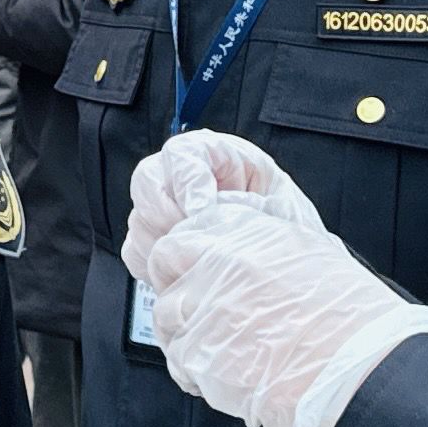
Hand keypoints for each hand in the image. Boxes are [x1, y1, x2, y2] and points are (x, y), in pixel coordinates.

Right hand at [121, 129, 317, 286]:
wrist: (290, 264)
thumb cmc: (287, 225)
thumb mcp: (282, 207)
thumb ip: (248, 205)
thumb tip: (209, 211)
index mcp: (217, 155)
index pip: (182, 154)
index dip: (188, 184)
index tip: (201, 213)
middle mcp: (183, 176)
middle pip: (147, 182)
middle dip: (167, 216)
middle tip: (192, 240)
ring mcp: (165, 208)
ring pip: (140, 220)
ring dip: (164, 245)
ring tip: (198, 260)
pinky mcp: (157, 240)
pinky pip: (137, 251)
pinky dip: (157, 266)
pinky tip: (187, 272)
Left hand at [150, 189, 427, 426]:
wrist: (361, 369)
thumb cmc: (349, 318)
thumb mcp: (307, 252)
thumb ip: (257, 245)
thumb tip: (231, 251)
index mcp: (245, 231)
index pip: (186, 231)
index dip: (190, 255)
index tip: (199, 272)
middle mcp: (218, 261)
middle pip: (165, 263)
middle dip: (176, 284)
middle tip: (202, 308)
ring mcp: (204, 306)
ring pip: (167, 314)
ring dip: (187, 331)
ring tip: (227, 347)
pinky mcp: (199, 353)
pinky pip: (179, 359)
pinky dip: (196, 369)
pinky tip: (231, 373)